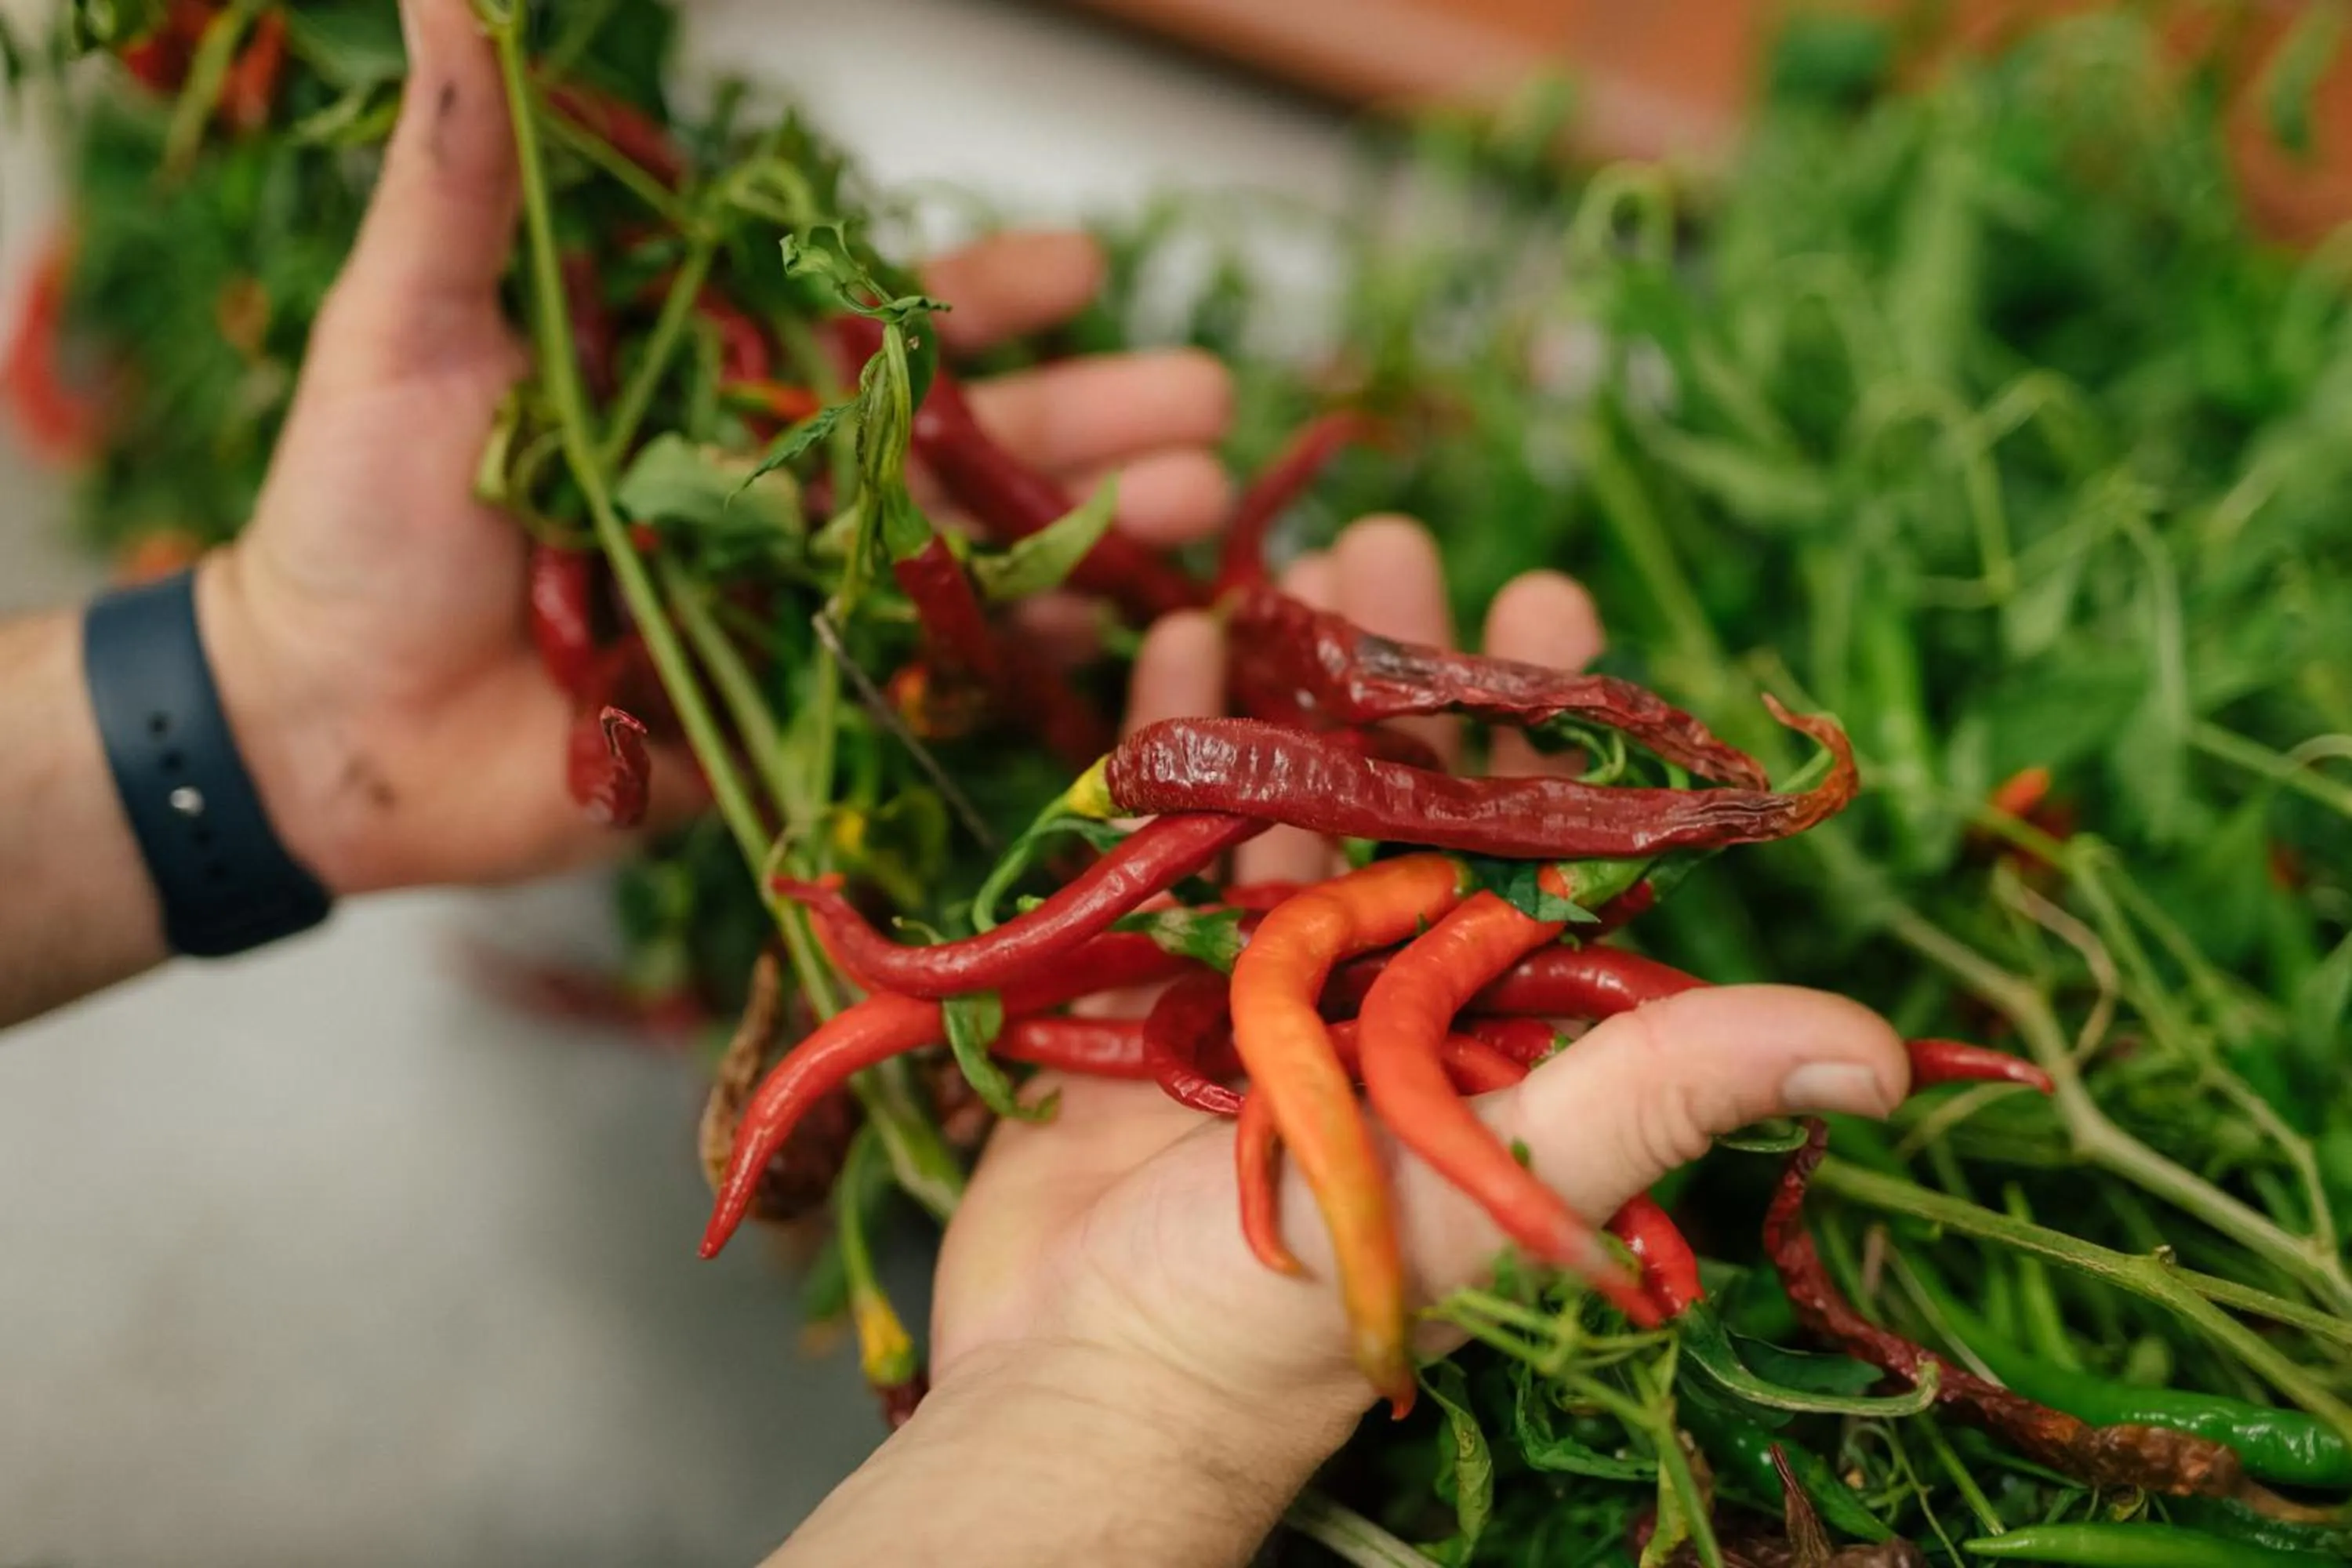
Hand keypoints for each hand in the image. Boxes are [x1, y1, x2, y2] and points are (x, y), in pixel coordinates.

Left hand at [197, 0, 1230, 896]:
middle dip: (1094, 419)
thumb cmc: (353, 516)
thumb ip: (465, 181)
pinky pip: (919, 690)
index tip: (1088, 267)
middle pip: (964, 444)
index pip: (877, 330)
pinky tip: (1109, 644)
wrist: (322, 721)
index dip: (987, 301)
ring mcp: (795, 607)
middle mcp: (779, 490)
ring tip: (1203, 505)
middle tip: (1209, 402)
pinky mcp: (789, 720)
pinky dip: (1013, 671)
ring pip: (969, 560)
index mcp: (716, 388)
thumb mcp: (410, 326)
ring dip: (1091, 534)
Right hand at [926, 520, 1912, 1478]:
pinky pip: (1154, 846)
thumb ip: (1666, 1091)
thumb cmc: (1291, 1310)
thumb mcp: (1500, 1181)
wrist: (1089, 1388)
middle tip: (1395, 541)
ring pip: (1278, 804)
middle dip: (1397, 674)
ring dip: (1285, 687)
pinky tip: (1178, 644)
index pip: (1525, 852)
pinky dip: (1162, 746)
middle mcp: (1369, 1000)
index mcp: (1470, 1034)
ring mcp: (1248, 993)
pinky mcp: (1136, 997)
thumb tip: (1883, 1056)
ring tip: (1291, 565)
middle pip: (1393, 802)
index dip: (1543, 730)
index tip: (1553, 608)